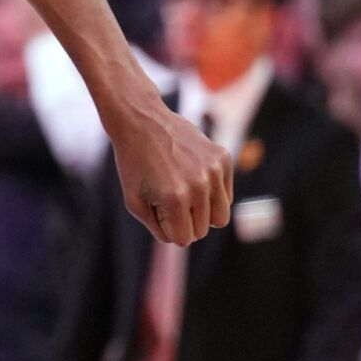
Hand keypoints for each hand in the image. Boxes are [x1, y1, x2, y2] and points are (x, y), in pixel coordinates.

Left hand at [107, 96, 232, 244]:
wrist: (141, 120)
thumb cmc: (134, 163)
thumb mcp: (135, 202)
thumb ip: (159, 229)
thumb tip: (183, 240)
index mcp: (175, 199)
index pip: (184, 239)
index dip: (168, 228)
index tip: (157, 207)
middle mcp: (199, 186)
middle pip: (202, 230)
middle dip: (184, 220)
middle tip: (167, 195)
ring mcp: (214, 170)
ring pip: (220, 217)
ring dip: (202, 211)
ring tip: (183, 190)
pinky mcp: (223, 158)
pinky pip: (226, 195)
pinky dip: (211, 192)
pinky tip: (193, 174)